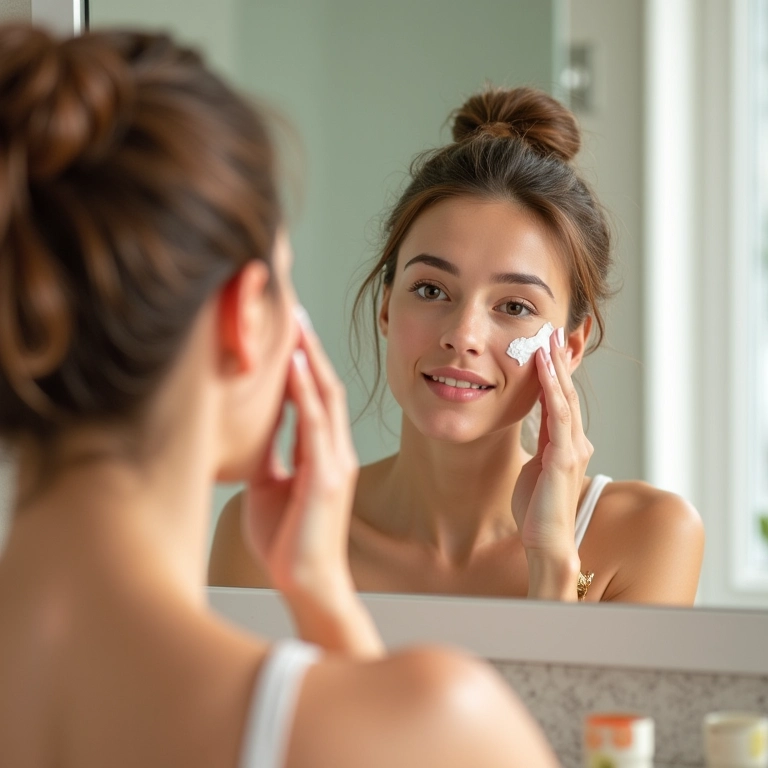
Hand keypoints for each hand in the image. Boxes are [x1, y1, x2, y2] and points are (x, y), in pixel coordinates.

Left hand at [241, 317, 358, 608]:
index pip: (314, 397)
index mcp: (322, 454)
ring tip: (295, 325)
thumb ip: (269, 453)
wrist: (305, 583)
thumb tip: (252, 425)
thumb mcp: (270, 486)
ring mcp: (335, 461)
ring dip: (309, 359)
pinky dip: (305, 391)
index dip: (303, 363)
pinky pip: (316, 424)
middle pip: (325, 386)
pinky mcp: (327, 476)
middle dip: (309, 348)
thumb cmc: (287, 540)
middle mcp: (334, 451)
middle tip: (292, 311)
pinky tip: (295, 365)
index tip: (286, 331)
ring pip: (325, 396)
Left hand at [511, 327, 592, 597]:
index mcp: (566, 444)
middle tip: (551, 331)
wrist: (547, 541)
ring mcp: (571, 448)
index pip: (561, 401)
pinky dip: (552, 387)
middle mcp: (574, 442)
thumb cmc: (537, 510)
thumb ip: (541, 450)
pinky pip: (558, 414)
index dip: (554, 374)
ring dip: (556, 367)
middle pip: (567, 392)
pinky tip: (543, 367)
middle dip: (558, 362)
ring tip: (547, 339)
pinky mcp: (563, 457)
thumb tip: (539, 434)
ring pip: (565, 397)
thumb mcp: (536, 470)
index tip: (546, 348)